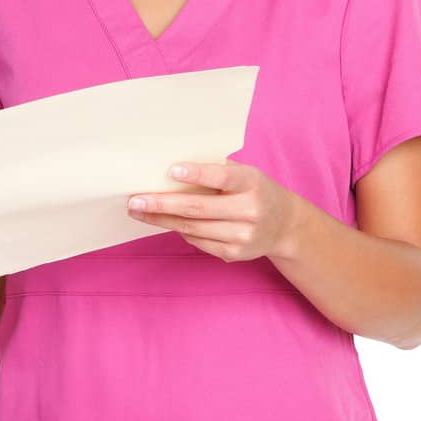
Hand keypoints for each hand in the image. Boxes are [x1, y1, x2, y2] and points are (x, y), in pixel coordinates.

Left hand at [127, 160, 300, 262]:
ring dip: (161, 220)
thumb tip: (168, 167)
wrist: (285, 225)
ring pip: (193, 228)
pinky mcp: (235, 253)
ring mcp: (243, 235)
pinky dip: (179, 230)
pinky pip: (198, 242)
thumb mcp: (244, 174)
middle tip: (135, 200)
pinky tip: (163, 221)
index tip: (171, 170)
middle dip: (162, 204)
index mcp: (251, 183)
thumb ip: (214, 169)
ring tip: (138, 211)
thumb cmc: (253, 190)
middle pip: (198, 208)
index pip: (223, 177)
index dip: (197, 174)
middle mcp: (250, 210)